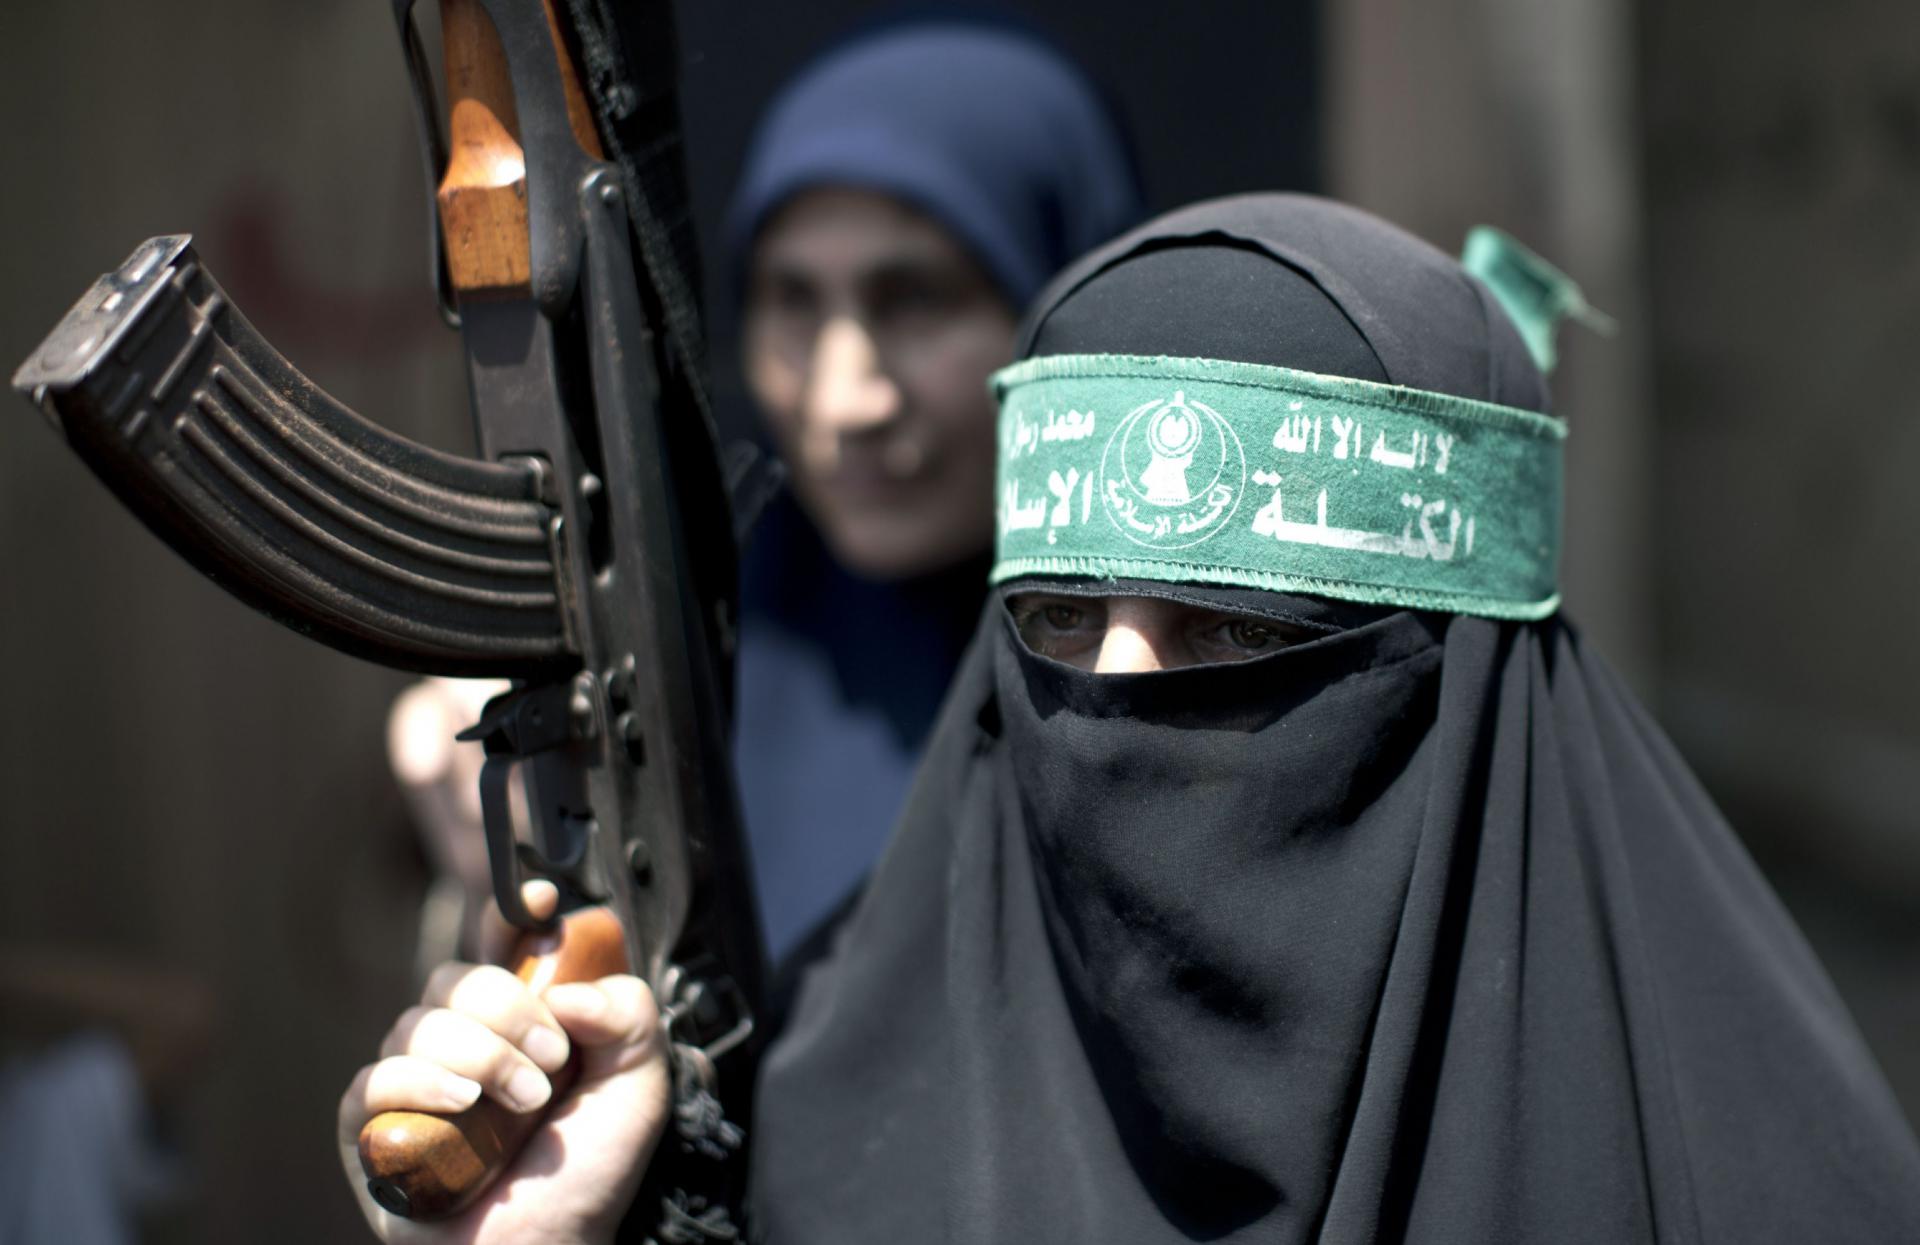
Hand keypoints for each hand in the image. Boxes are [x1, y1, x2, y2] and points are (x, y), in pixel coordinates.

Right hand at [337, 883, 670, 1244]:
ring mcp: (413, 1083)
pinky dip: (419, 1082)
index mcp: (517, 1022)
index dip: (512, 912)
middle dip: (510, 1008)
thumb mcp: (638, 1084)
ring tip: (523, 1102)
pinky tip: (464, 1105)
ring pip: (417, 1022)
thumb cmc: (584, 1177)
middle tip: (553, 1061)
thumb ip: (629, 1015)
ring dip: (480, 1054)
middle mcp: (461, 1043)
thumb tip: (569, 989)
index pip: (501, 944)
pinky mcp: (372, 1130)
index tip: (541, 900)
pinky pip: (374, 1079)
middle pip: (457, 977)